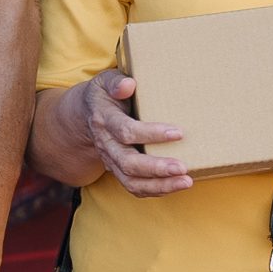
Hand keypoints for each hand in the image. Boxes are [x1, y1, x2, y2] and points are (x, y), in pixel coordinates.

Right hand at [73, 69, 190, 195]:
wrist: (87, 114)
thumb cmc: (105, 94)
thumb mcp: (106, 81)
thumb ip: (116, 82)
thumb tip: (128, 85)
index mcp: (104, 120)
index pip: (125, 131)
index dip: (151, 134)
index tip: (178, 133)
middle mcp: (106, 144)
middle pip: (127, 162)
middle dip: (156, 167)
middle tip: (182, 167)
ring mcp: (111, 160)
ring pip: (131, 181)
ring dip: (159, 185)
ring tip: (185, 181)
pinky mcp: (118, 171)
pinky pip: (134, 187)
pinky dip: (156, 190)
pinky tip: (176, 185)